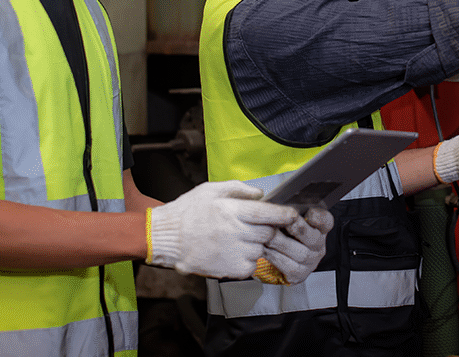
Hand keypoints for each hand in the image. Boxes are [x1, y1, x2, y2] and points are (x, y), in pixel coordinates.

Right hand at [147, 180, 298, 278]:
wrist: (165, 239)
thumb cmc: (187, 212)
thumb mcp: (211, 190)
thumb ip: (239, 188)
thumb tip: (261, 193)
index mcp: (233, 211)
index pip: (270, 213)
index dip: (285, 215)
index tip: (293, 215)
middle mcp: (236, 232)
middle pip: (270, 233)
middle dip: (270, 230)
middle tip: (259, 227)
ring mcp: (234, 253)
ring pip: (261, 249)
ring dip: (258, 245)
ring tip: (241, 239)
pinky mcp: (231, 270)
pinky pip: (251, 264)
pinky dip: (248, 259)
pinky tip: (234, 251)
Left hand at [263, 206, 333, 284]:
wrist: (274, 254)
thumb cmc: (281, 231)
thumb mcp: (286, 217)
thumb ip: (286, 209)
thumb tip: (275, 200)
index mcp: (319, 228)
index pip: (326, 221)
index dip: (319, 217)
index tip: (309, 212)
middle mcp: (318, 245)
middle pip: (312, 237)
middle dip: (296, 229)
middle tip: (281, 222)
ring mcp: (310, 261)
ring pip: (300, 253)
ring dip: (281, 244)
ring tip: (267, 237)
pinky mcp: (299, 274)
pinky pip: (289, 267)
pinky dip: (275, 258)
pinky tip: (264, 250)